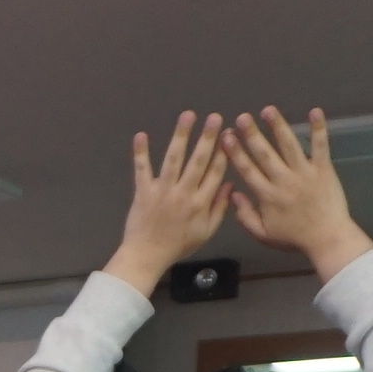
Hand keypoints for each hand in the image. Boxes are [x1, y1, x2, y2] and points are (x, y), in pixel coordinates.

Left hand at [105, 112, 231, 296]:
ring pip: (173, 159)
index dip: (224, 152)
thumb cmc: (178, 245)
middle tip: (215, 117)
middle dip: (208, 137)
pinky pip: (142, 170)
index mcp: (201, 203)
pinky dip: (141, 153)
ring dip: (181, 135)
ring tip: (188, 115)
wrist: (146, 256)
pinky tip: (141, 135)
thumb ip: (219, 208)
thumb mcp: (206, 231)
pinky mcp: (143, 192)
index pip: (216, 172)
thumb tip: (231, 184)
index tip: (230, 134)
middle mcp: (184, 193)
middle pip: (198, 160)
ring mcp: (162, 191)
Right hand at [224, 106, 371, 283]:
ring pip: (289, 145)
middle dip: (252, 134)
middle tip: (243, 117)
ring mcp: (304, 173)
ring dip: (278, 126)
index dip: (236, 152)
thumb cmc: (294, 238)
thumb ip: (245, 216)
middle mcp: (283, 180)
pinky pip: (320, 146)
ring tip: (268, 110)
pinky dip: (318, 129)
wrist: (327, 238)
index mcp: (267, 196)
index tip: (226, 137)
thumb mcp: (263, 234)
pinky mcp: (323, 169)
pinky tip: (315, 112)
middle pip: (265, 154)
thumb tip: (233, 194)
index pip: (247, 170)